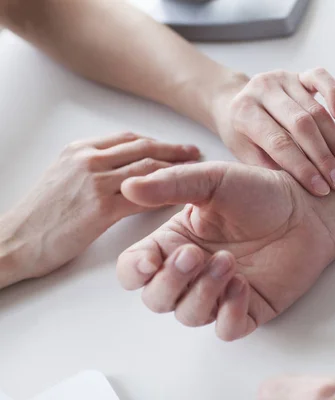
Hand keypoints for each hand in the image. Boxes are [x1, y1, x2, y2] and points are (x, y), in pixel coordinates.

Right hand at [0, 133, 199, 287]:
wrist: (14, 241)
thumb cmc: (39, 216)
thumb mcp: (62, 177)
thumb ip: (91, 167)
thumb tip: (121, 167)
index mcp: (80, 150)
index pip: (130, 139)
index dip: (158, 142)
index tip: (176, 147)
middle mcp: (88, 160)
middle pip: (144, 147)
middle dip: (174, 150)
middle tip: (195, 153)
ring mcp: (94, 182)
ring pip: (148, 169)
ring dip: (177, 169)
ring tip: (196, 173)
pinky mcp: (100, 209)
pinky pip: (144, 198)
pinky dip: (166, 195)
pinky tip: (181, 199)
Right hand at [116, 161, 334, 340]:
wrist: (307, 208)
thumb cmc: (259, 192)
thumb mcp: (213, 180)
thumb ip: (172, 184)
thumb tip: (128, 187)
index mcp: (175, 241)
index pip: (135, 269)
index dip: (135, 271)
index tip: (150, 260)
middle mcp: (193, 271)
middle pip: (157, 299)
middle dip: (171, 282)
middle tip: (196, 255)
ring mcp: (220, 292)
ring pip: (189, 315)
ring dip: (203, 292)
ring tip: (228, 262)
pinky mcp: (249, 308)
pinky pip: (227, 329)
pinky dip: (229, 313)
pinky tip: (243, 285)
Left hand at [213, 68, 334, 196]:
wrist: (233, 102)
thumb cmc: (242, 135)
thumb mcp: (246, 154)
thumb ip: (269, 166)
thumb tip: (299, 187)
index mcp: (244, 112)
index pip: (279, 143)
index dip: (302, 168)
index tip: (321, 189)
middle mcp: (262, 89)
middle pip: (301, 126)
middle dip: (324, 158)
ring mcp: (282, 78)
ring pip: (316, 110)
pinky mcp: (298, 74)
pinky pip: (321, 78)